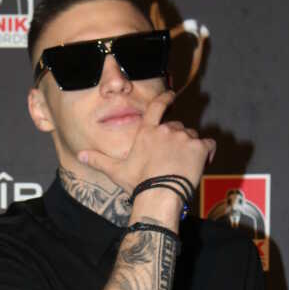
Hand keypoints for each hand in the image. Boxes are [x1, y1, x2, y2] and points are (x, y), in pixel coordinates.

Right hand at [77, 91, 215, 194]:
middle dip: (177, 140)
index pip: (157, 107)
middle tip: (175, 159)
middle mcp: (165, 130)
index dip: (166, 98)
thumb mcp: (116, 171)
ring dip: (191, 147)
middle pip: (176, 128)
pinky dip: (207, 153)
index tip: (172, 94)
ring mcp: (183, 137)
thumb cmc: (137, 183)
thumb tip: (80, 155)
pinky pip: (208, 145)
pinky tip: (203, 164)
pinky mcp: (199, 148)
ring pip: (192, 136)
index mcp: (147, 132)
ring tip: (186, 166)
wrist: (159, 195)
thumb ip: (99, 160)